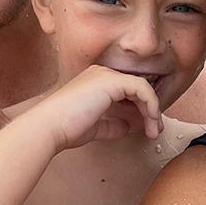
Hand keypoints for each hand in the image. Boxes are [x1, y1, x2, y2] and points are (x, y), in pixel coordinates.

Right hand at [24, 66, 161, 152]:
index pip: (127, 91)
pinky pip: (143, 88)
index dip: (141, 109)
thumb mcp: (94, 127)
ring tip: (154, 130)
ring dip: (153, 110)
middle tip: (156, 131)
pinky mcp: (112, 80)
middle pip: (137, 88)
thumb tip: (128, 126)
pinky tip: (150, 120)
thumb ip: (112, 124)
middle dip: (151, 110)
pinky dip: (151, 104)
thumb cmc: (65, 129)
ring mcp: (106, 75)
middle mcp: (101, 73)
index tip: (148, 129)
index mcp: (95, 81)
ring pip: (143, 87)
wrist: (49, 127)